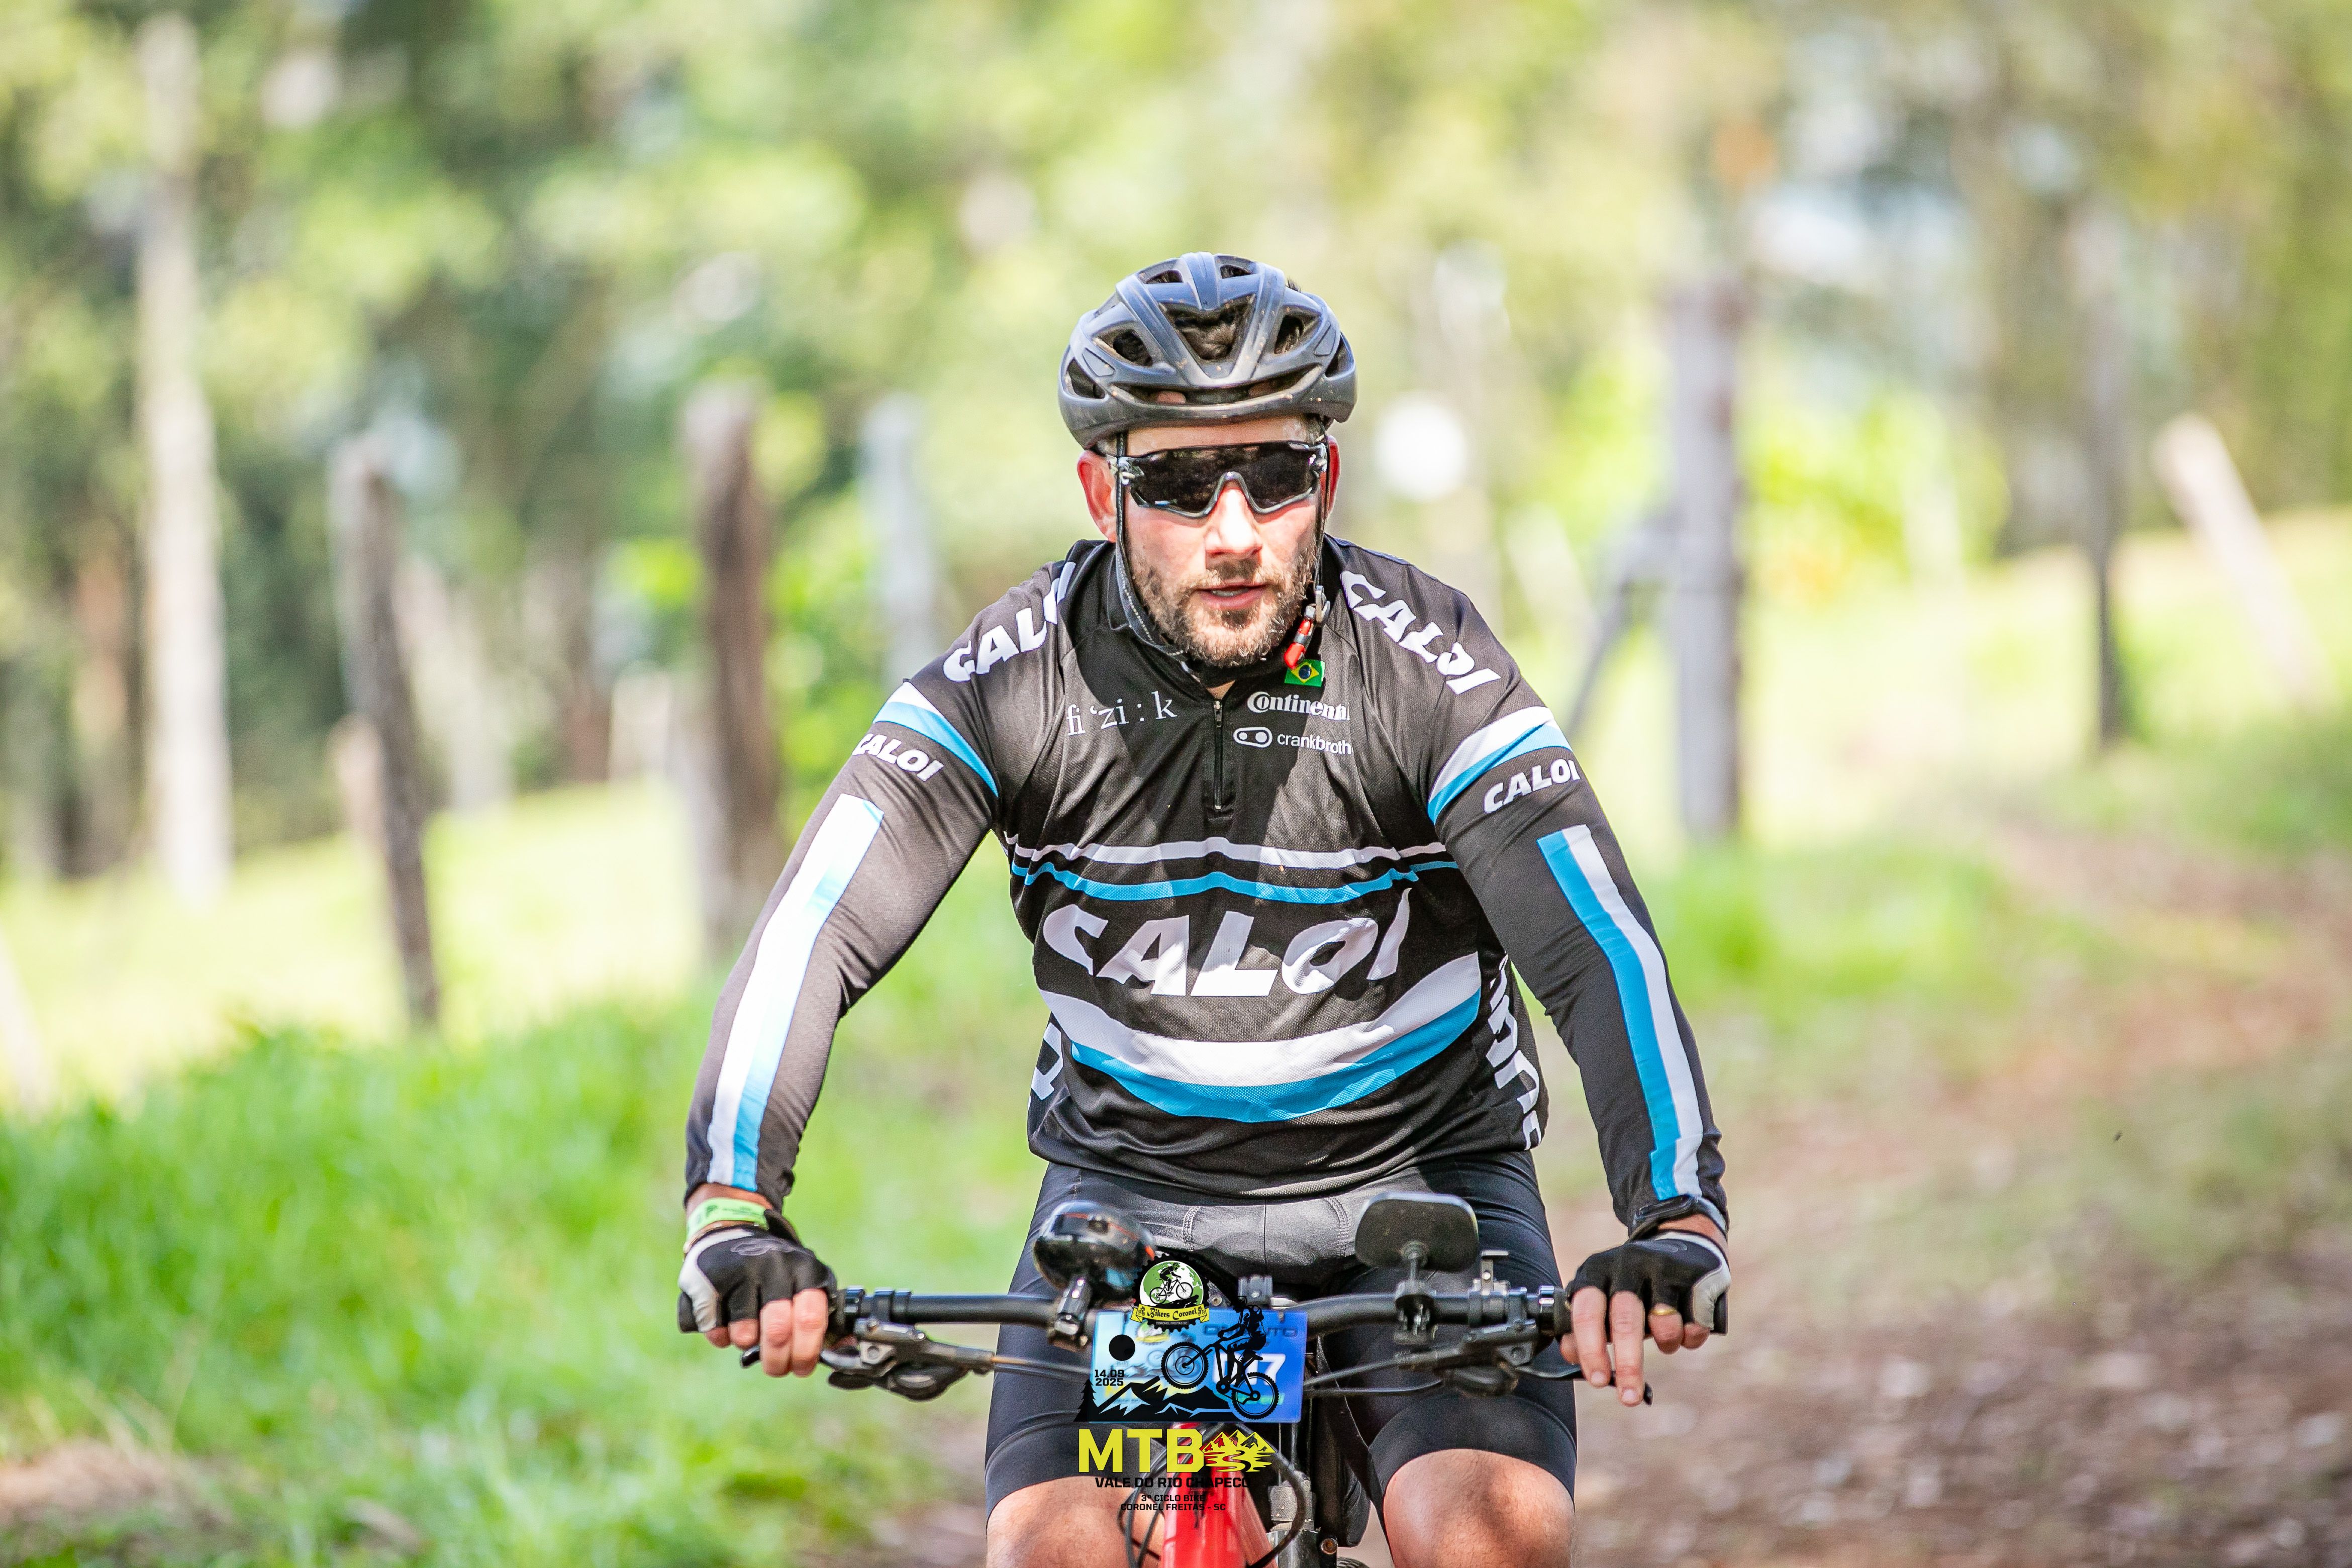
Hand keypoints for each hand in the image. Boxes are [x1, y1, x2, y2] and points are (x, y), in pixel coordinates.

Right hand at [677, 1213, 837, 1377]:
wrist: (728, 1230)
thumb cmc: (774, 1268)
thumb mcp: (804, 1280)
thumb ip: (820, 1314)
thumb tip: (843, 1353)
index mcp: (804, 1268)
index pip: (811, 1319)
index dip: (807, 1352)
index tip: (802, 1368)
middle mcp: (774, 1266)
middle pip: (778, 1332)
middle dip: (777, 1361)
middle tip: (776, 1368)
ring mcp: (741, 1271)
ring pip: (745, 1335)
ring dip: (747, 1344)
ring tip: (749, 1332)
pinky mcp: (710, 1280)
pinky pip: (716, 1330)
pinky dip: (721, 1337)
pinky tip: (725, 1319)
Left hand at [1565, 1222, 1727, 1406]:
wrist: (1683, 1241)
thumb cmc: (1635, 1284)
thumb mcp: (1604, 1297)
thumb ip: (1584, 1327)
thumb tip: (1570, 1355)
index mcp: (1596, 1271)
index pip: (1586, 1312)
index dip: (1590, 1350)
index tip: (1597, 1381)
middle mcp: (1626, 1264)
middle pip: (1625, 1322)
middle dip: (1627, 1365)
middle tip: (1629, 1397)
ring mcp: (1661, 1267)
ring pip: (1664, 1326)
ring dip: (1666, 1344)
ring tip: (1665, 1336)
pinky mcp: (1693, 1276)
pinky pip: (1694, 1325)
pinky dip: (1690, 1337)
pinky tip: (1687, 1319)